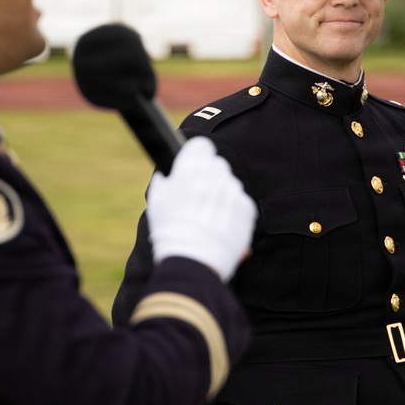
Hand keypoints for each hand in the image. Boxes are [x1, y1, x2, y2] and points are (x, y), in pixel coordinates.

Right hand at [146, 136, 255, 281]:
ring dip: (222, 197)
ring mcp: (233, 190)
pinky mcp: (247, 207)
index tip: (195, 168)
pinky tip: (220, 226)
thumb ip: (165, 181)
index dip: (198, 157)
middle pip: (218, 165)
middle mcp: (215, 173)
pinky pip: (241, 203)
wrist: (193, 259)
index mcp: (191, 166)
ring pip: (230, 185)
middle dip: (211, 178)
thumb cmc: (170, 230)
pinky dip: (234, 213)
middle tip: (200, 199)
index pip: (202, 145)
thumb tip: (168, 176)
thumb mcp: (157, 201)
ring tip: (208, 219)